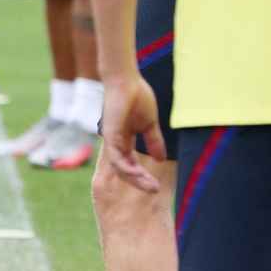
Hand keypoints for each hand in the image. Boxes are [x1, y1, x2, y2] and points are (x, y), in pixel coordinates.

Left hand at [100, 74, 163, 190]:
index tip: (157, 185)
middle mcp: (116, 143)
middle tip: (154, 191)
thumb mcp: (149, 124)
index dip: (142, 176)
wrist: (126, 80)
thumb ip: (153, 141)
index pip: (131, 164)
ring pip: (120, 168)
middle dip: (140, 182)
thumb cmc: (136, 97)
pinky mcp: (110, 135)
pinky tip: (138, 175)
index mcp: (124, 141)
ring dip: (136, 179)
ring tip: (151, 187)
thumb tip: (160, 159)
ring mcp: (111, 140)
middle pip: (125, 170)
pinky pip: (116, 157)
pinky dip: (126, 168)